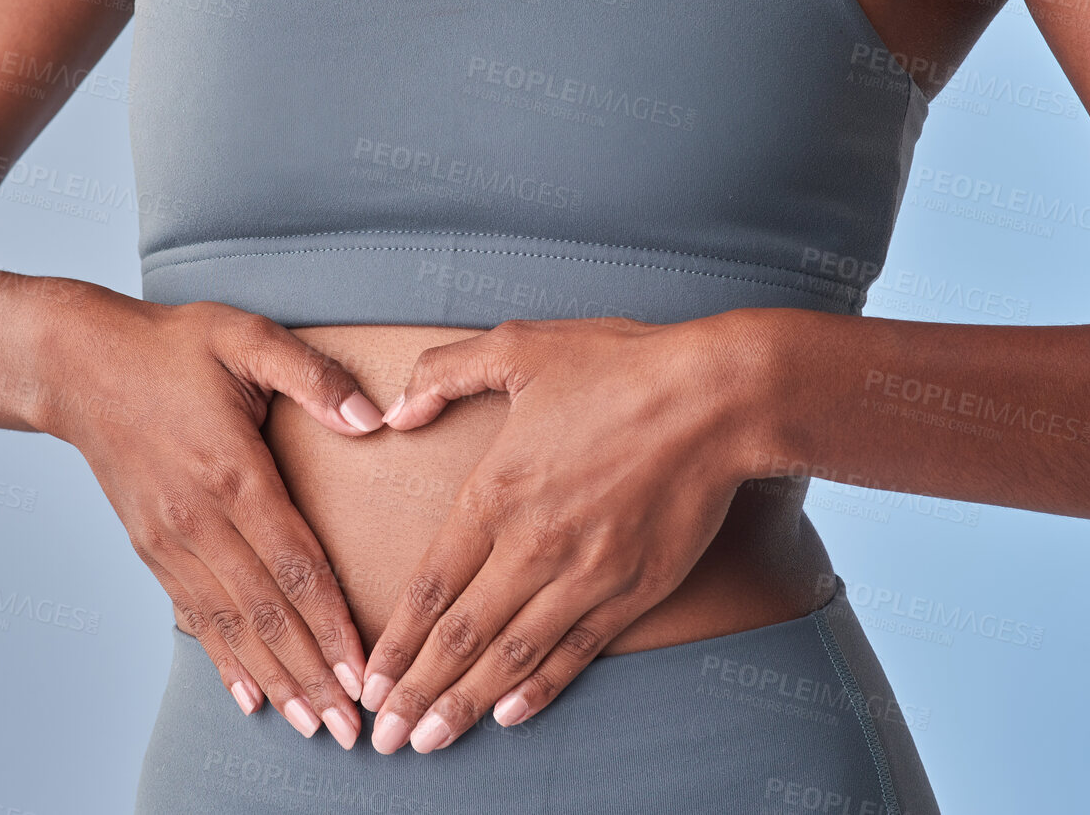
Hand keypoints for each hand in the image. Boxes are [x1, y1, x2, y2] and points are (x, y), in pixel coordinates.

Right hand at [44, 298, 386, 749]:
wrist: (76, 364)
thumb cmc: (170, 346)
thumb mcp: (245, 338)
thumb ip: (312, 376)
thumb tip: (370, 417)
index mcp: (234, 472)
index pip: (295, 566)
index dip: (332, 625)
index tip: (363, 672)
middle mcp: (201, 520)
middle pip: (268, 613)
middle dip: (313, 675)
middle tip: (352, 727)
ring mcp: (171, 541)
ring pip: (232, 627)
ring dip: (276, 680)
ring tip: (314, 725)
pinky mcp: (151, 549)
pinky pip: (194, 617)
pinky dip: (226, 661)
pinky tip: (252, 698)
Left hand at [356, 313, 774, 752]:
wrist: (719, 396)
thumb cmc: (622, 364)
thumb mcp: (520, 346)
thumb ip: (445, 373)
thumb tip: (395, 410)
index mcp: (495, 491)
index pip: (429, 587)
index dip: (395, 642)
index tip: (369, 680)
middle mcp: (533, 544)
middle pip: (460, 637)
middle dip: (416, 694)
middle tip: (383, 738)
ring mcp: (586, 573)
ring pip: (512, 656)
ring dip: (466, 705)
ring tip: (428, 743)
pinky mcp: (634, 588)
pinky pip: (576, 651)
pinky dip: (540, 689)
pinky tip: (509, 716)